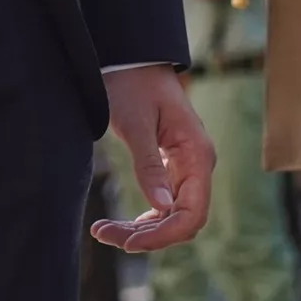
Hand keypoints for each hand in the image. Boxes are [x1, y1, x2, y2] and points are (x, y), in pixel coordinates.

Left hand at [93, 66, 213, 252]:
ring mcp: (186, 167)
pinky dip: (142, 219)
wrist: (132, 58)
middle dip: (147, 236)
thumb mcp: (136, 125)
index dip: (164, 235)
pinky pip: (163, 205)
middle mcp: (198, 164)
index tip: (128, 242)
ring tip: (102, 230)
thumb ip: (149, 166)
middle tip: (104, 233)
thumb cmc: (133, 84)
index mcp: (197, 153)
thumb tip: (162, 207)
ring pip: (171, 216)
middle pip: (182, 220)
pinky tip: (117, 224)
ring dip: (141, 231)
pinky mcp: (172, 168)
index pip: (192, 212)